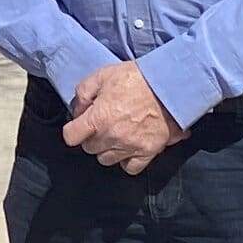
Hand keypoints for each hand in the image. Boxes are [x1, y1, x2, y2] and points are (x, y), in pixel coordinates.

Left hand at [62, 61, 179, 174]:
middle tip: (102, 124)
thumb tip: (78, 111)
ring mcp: (130, 146)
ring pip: (107, 160)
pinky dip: (128, 161)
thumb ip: (83, 93)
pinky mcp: (148, 152)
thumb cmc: (138, 77)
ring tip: (116, 136)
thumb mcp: (103, 75)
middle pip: (89, 148)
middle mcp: (112, 136)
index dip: (73, 129)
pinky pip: (131, 168)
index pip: (71, 137)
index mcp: (98, 118)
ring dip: (108, 149)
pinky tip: (129, 148)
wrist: (171, 84)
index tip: (80, 125)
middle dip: (92, 137)